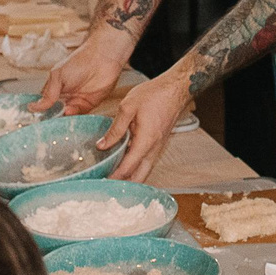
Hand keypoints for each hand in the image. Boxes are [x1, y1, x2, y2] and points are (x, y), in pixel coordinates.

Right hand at [38, 28, 134, 115]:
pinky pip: (80, 117)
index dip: (40, 114)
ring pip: (67, 117)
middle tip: (48, 124)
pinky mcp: (89, 106)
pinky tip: (70, 115)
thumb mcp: (58, 76)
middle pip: (55, 114)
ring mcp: (76, 102)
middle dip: (52, 120)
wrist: (103, 58)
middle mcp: (64, 97)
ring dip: (63, 120)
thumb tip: (32, 107)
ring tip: (60, 117)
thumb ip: (48, 94)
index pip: (44, 105)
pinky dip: (75, 118)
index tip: (36, 122)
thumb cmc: (78, 62)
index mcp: (54, 89)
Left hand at [95, 68, 191, 182]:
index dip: (113, 178)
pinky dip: (135, 168)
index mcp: (145, 142)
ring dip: (130, 178)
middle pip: (139, 178)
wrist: (175, 89)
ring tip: (112, 177)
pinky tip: (123, 162)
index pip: (128, 168)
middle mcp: (153, 149)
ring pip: (144, 172)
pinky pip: (146, 163)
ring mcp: (157, 148)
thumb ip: (115, 129)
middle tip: (106, 185)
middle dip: (123, 184)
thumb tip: (101, 145)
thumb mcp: (128, 107)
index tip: (100, 182)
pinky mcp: (158, 144)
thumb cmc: (154, 94)